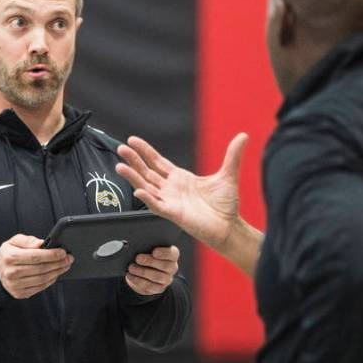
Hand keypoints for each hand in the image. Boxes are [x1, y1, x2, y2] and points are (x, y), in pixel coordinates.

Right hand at [0, 234, 72, 298]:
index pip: (35, 256)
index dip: (51, 254)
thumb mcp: (14, 241)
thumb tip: (42, 243)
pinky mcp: (20, 293)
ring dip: (57, 272)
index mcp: (9, 257)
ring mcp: (15, 285)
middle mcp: (11, 273)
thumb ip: (27, 240)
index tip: (63, 252)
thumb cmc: (9, 254)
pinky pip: (40, 287)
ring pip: (42, 279)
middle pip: (41, 268)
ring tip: (65, 265)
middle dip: (58, 263)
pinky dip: (51, 280)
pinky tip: (56, 273)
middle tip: (69, 258)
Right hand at [116, 133, 247, 251]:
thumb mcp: (227, 175)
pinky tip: (138, 190)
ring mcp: (170, 201)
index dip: (145, 151)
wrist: (230, 226)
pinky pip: (156, 205)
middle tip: (120, 149)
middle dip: (133, 160)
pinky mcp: (173, 214)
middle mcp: (171, 189)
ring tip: (119, 166)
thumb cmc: (225, 205)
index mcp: (180, 178)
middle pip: (147, 172)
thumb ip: (232, 156)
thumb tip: (243, 135)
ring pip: (146, 187)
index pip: (157, 162)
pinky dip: (147, 198)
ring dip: (133, 177)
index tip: (132, 140)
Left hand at [126, 245, 178, 295]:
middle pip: (165, 266)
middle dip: (150, 261)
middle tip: (138, 258)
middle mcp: (172, 268)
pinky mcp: (159, 288)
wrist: (145, 272)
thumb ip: (148, 247)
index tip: (154, 252)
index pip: (173, 254)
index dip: (164, 253)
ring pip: (157, 277)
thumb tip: (139, 246)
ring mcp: (166, 279)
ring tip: (131, 267)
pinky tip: (130, 275)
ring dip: (142, 272)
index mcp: (172, 256)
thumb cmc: (148, 256)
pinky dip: (138, 280)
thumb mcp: (149, 249)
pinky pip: (149, 286)